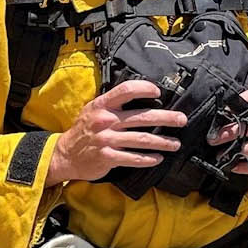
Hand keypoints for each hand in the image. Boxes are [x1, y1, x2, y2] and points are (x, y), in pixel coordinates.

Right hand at [44, 79, 187, 185]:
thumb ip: (111, 103)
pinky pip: (134, 158)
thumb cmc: (83, 131)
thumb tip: (138, 95)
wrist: (65, 155)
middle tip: (181, 120)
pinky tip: (158, 158)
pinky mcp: (108, 157)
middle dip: (166, 118)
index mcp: (102, 105)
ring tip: (175, 143)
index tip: (158, 93)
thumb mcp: (92, 110)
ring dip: (163, 142)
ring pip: (142, 140)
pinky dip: (148, 159)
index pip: (126, 90)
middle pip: (142, 117)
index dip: (144, 89)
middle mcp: (105, 121)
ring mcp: (106, 140)